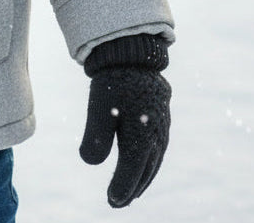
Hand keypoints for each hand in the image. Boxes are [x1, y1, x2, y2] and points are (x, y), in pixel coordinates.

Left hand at [79, 65, 170, 206]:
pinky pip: (159, 148)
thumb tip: (90, 163)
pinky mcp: (163, 117)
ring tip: (130, 190)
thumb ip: (96, 138)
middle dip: (132, 188)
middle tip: (118, 202)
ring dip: (143, 177)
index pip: (132, 172)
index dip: (121, 188)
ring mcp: (163, 126)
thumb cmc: (112, 81)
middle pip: (146, 171)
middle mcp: (157, 135)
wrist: (132, 52)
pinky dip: (150, 161)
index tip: (111, 201)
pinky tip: (142, 163)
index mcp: (143, 136)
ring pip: (155, 160)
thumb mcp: (98, 108)